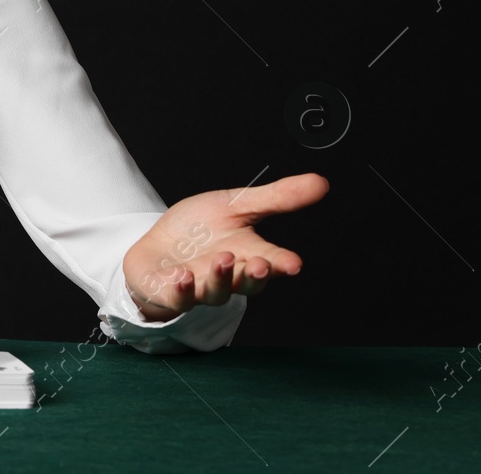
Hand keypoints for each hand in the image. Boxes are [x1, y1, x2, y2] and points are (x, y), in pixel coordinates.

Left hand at [122, 172, 328, 321]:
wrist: (160, 245)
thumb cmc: (201, 229)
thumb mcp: (237, 205)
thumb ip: (277, 198)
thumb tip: (321, 182)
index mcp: (247, 254)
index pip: (271, 261)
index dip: (282, 263)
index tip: (294, 263)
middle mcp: (227, 275)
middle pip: (247, 282)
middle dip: (255, 275)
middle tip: (261, 265)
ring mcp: (200, 286)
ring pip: (215, 291)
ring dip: (220, 278)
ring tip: (222, 260)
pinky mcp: (172, 292)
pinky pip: (178, 297)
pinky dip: (182, 289)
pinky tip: (183, 275)